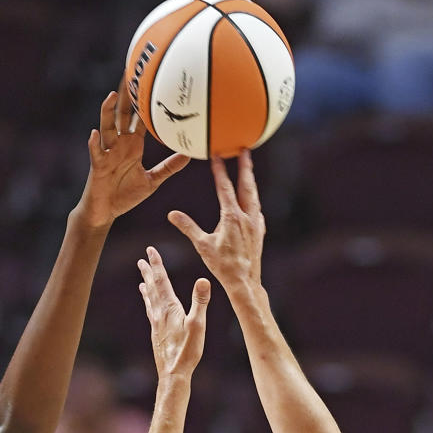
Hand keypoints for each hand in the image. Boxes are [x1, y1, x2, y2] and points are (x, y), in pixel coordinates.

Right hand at [80, 83, 189, 228]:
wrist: (106, 212)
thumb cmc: (125, 195)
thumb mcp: (152, 181)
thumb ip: (168, 167)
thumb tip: (189, 155)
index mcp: (133, 145)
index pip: (139, 118)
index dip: (144, 101)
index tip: (149, 81)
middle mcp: (119, 144)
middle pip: (122, 115)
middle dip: (125, 96)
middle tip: (129, 73)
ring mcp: (107, 153)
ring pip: (107, 128)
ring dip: (108, 112)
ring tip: (111, 96)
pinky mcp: (98, 166)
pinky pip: (96, 152)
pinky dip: (94, 143)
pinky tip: (94, 133)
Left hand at [138, 246, 209, 380]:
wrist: (172, 374)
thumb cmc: (187, 351)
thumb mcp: (198, 325)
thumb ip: (200, 301)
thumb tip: (204, 279)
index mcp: (169, 308)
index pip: (161, 281)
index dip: (156, 264)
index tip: (150, 250)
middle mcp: (159, 314)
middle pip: (153, 288)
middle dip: (148, 272)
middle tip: (142, 259)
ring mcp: (156, 324)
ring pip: (150, 300)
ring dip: (146, 287)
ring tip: (141, 279)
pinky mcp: (157, 334)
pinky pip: (151, 313)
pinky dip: (148, 303)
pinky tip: (150, 306)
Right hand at [168, 151, 265, 294]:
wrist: (244, 281)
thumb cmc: (222, 265)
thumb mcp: (202, 245)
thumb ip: (188, 227)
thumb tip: (172, 214)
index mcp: (231, 216)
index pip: (224, 186)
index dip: (219, 170)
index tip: (217, 155)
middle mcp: (246, 216)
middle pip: (246, 184)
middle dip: (244, 166)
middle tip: (245, 151)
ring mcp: (255, 223)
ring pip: (254, 195)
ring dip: (250, 181)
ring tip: (248, 170)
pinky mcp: (259, 231)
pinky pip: (257, 210)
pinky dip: (253, 200)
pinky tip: (252, 201)